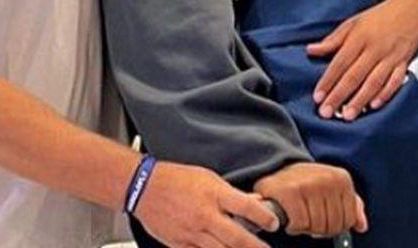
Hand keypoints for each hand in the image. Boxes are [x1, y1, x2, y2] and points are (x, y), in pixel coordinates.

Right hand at [135, 161, 278, 247]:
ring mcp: (192, 233)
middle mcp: (205, 215)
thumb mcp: (208, 178)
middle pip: (237, 237)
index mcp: (214, 194)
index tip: (274, 223)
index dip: (264, 217)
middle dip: (257, 247)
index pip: (246, 208)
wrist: (143, 188)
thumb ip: (230, 193)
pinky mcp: (181, 245)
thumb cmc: (176, 179)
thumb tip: (254, 202)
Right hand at [254, 162, 367, 236]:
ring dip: (306, 228)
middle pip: (332, 225)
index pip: (348, 220)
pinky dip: (294, 227)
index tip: (324, 221)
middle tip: (310, 220)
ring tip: (299, 215)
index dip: (335, 227)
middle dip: (320, 229)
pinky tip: (290, 217)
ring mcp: (309, 184)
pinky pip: (299, 223)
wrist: (277, 169)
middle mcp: (327, 179)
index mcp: (342, 179)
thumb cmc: (308, 184)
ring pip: (316, 226)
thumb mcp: (333, 189)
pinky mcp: (290, 192)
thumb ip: (351, 206)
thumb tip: (361, 226)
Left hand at [307, 0, 417, 120]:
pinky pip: (395, 81)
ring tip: (348, 115)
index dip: (328, 80)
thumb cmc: (378, 17)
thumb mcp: (353, 23)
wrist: (411, 9)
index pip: (340, 62)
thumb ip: (333, 40)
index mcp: (359, 37)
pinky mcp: (404, 63)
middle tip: (327, 113)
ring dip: (360, 100)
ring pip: (374, 81)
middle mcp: (374, 48)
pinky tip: (374, 105)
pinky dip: (385, 94)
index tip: (318, 97)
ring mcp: (390, 56)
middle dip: (339, 96)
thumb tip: (311, 50)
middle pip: (354, 75)